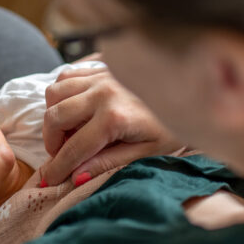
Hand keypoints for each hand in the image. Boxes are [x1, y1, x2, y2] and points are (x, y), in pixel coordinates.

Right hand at [41, 67, 182, 185]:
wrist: (194, 91)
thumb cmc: (173, 127)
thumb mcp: (146, 153)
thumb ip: (108, 163)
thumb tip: (76, 176)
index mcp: (114, 118)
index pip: (74, 148)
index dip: (57, 168)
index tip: (48, 180)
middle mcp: (102, 92)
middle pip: (55, 116)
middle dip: (51, 141)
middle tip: (61, 154)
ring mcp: (100, 74)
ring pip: (55, 92)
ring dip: (54, 114)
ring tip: (68, 129)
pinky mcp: (101, 63)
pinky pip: (67, 74)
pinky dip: (63, 92)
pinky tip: (76, 106)